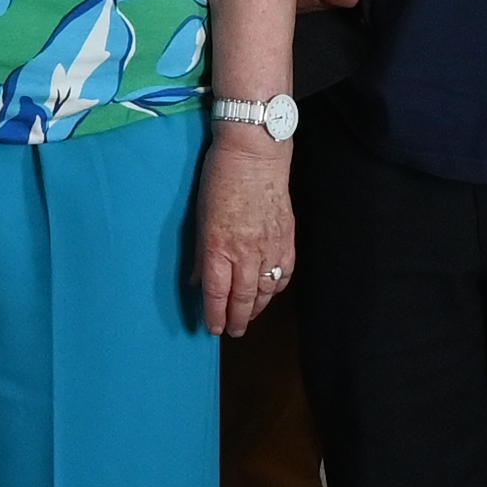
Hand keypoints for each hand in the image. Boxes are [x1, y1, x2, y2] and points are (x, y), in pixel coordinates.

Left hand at [193, 121, 296, 331]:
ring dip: (258, 308)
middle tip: (234, 332)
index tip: (213, 329)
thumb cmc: (220, 179)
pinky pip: (285, 272)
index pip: (218, 294)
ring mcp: (271, 246)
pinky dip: (277, 287)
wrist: (256, 153)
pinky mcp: (288, 238)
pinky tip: (271, 290)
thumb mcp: (201, 217)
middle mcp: (247, 252)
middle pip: (245, 298)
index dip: (215, 316)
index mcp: (220, 247)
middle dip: (238, 320)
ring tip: (250, 316)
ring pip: (267, 290)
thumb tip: (198, 282)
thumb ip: (201, 254)